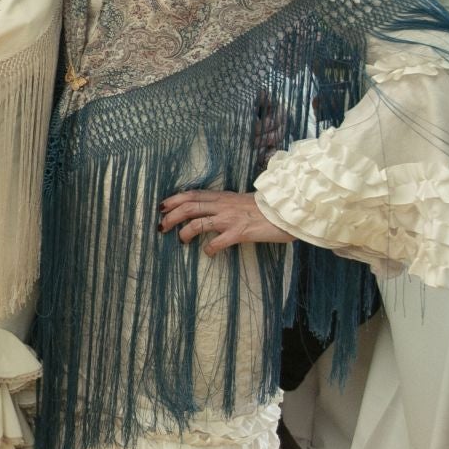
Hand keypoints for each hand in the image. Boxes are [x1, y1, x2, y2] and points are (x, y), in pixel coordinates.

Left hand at [160, 190, 292, 256]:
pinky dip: (209, 249)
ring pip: (198, 223)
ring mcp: (230, 219)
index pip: (192, 194)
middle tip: (161, 226)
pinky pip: (218, 242)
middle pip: (189, 207)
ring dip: (184, 232)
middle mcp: (223, 206)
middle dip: (171, 216)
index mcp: (223, 196)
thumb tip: (210, 209)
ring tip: (180, 240)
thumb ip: (225, 203)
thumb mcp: (240, 201)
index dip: (174, 199)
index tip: (162, 206)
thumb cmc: (266, 208)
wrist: (286, 211)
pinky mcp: (239, 233)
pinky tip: (208, 253)